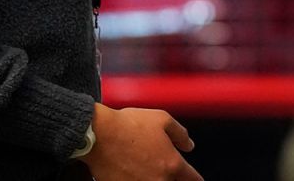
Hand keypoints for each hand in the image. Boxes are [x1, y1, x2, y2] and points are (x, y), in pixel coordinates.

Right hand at [80, 103, 202, 180]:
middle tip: (164, 168)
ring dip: (156, 178)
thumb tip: (189, 145)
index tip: (193, 177)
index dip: (194, 178)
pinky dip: (137, 180)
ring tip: (146, 169)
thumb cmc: (129, 125)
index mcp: (172, 164)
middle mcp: (159, 180)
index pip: (193, 179)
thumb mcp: (162, 119)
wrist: (99, 135)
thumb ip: (180, 134)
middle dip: (173, 178)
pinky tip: (134, 173)